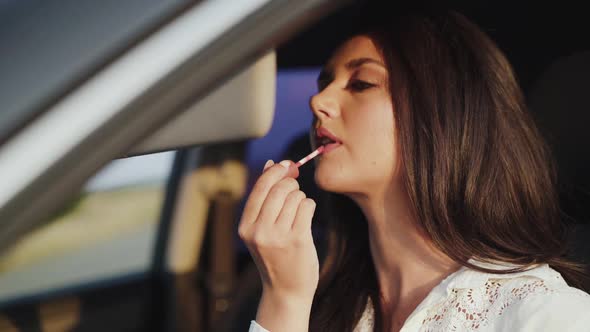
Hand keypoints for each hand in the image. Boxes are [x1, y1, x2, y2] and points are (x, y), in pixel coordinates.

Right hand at [238, 160, 318, 300]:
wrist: (286, 291)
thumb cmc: (275, 256)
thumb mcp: (261, 229)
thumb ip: (263, 198)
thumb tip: (270, 163)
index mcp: (245, 227)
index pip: (260, 187)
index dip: (275, 171)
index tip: (286, 165)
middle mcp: (259, 231)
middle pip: (280, 189)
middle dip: (291, 184)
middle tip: (294, 191)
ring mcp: (278, 236)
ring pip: (295, 196)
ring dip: (300, 198)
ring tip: (297, 212)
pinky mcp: (298, 240)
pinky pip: (307, 206)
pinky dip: (308, 207)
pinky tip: (305, 218)